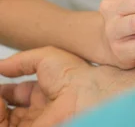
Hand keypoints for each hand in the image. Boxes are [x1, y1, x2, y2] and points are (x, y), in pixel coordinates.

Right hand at [0, 47, 115, 126]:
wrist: (83, 95)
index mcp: (45, 92)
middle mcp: (39, 110)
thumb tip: (1, 64)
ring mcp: (36, 123)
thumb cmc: (71, 74)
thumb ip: (20, 61)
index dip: (5, 89)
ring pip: (6, 121)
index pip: (18, 93)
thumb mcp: (44, 58)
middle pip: (10, 110)